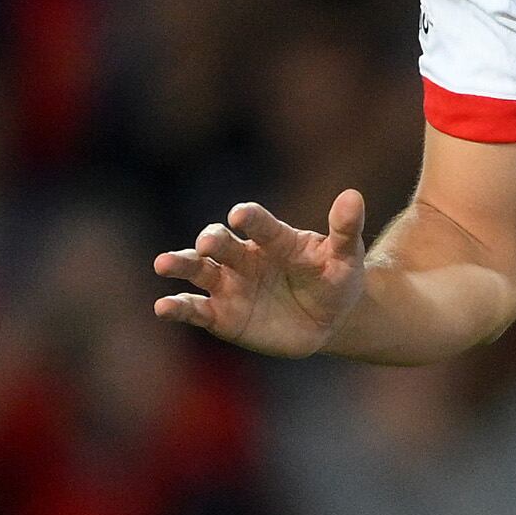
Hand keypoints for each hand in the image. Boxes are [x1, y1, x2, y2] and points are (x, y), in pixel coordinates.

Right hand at [153, 192, 367, 357]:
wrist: (327, 318)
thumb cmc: (334, 279)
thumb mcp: (345, 257)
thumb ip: (345, 230)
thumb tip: (353, 196)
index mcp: (274, 239)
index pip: (260, 225)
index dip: (251, 219)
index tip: (240, 214)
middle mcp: (244, 256)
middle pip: (221, 244)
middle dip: (212, 241)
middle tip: (207, 243)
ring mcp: (229, 285)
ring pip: (198, 270)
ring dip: (180, 264)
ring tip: (163, 264)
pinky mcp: (220, 315)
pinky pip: (195, 310)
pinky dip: (177, 308)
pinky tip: (162, 306)